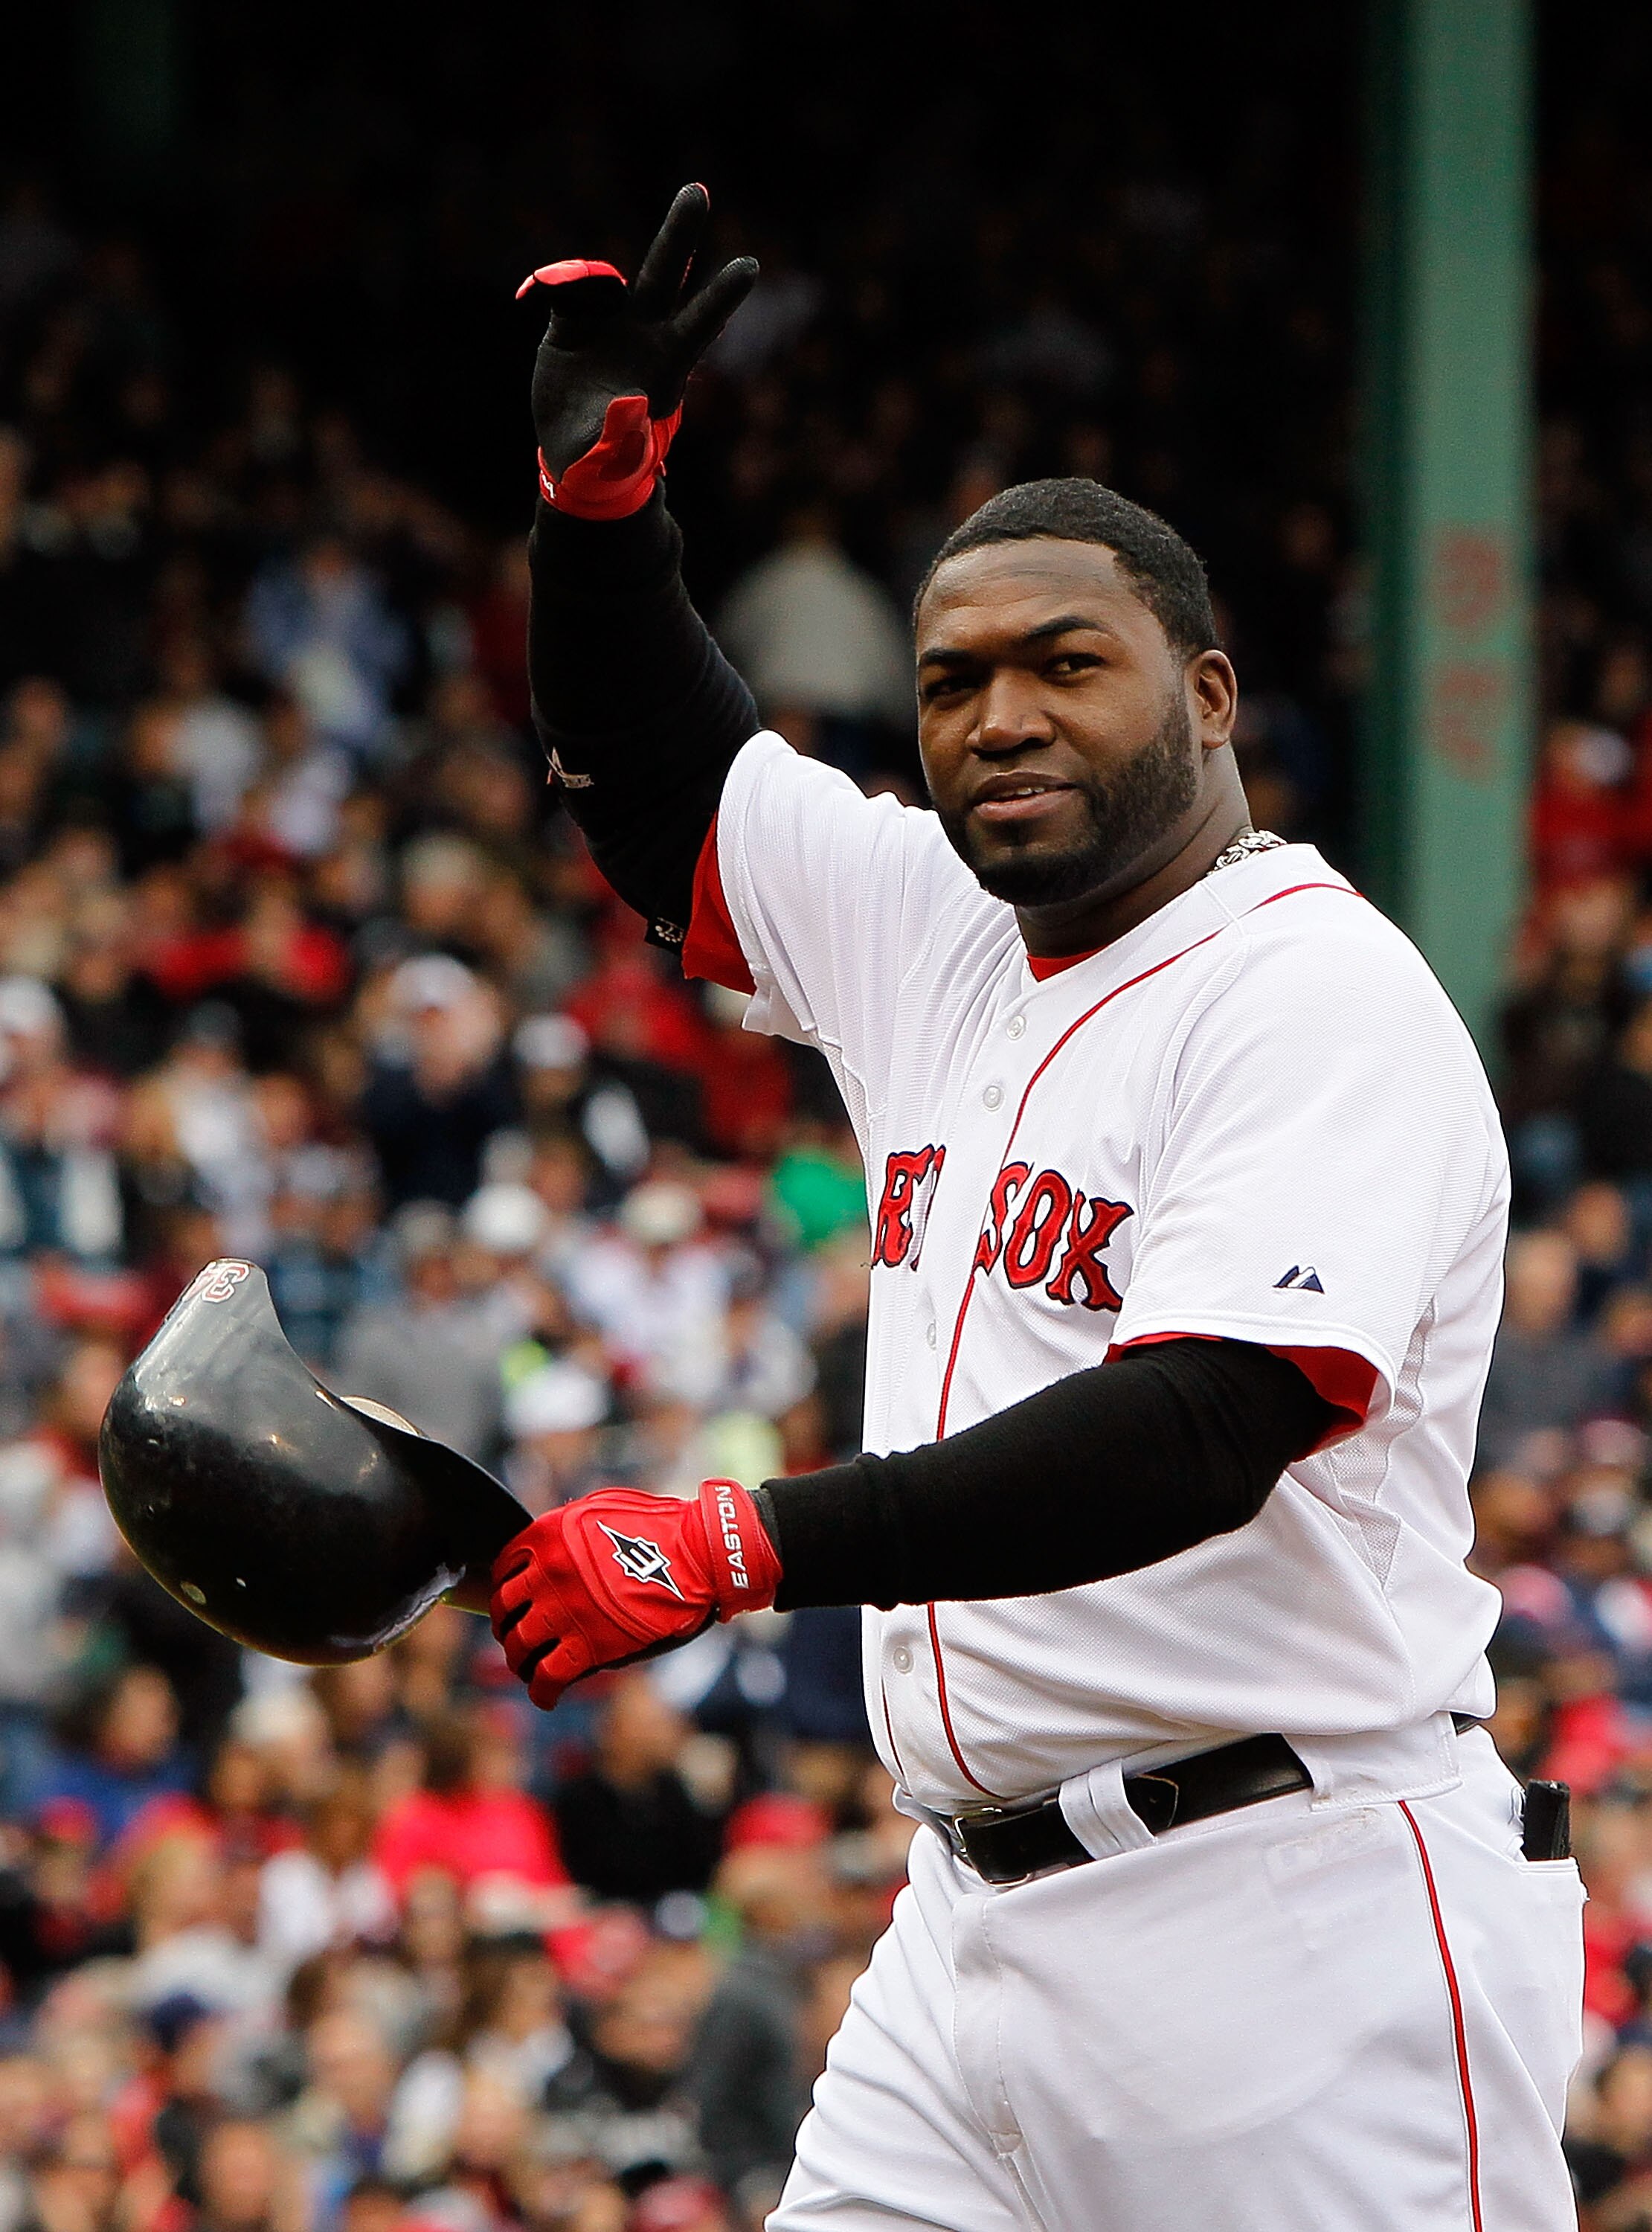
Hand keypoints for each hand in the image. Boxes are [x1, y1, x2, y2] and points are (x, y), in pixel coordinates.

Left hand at [491, 1479, 781, 1709]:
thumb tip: (548, 1551)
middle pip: (505, 1610)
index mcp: (549, 1535)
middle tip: (516, 1637)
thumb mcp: (602, 1510)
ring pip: (520, 1646)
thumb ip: (567, 1529)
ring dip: (519, 1661)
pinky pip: (548, 1677)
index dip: (504, 1589)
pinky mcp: (589, 1646)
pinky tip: (547, 1696)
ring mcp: (565, 1610)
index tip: (512, 1602)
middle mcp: (548, 1572)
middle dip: (506, 1626)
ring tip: (528, 1668)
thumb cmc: (662, 1527)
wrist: (701, 1555)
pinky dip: (542, 1691)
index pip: (504, 1569)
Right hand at [518, 184, 757, 519]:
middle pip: (664, 273)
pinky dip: (552, 288)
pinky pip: (565, 292)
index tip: (750, 266)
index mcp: (667, 363)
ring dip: (590, 271)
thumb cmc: (606, 460)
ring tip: (561, 293)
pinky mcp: (572, 325)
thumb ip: (624, 436)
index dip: (723, 295)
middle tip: (697, 190)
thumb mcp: (615, 458)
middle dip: (679, 231)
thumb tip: (628, 404)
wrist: (574, 454)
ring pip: (605, 279)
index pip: (701, 322)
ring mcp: (609, 324)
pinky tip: (534, 297)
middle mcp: (644, 332)